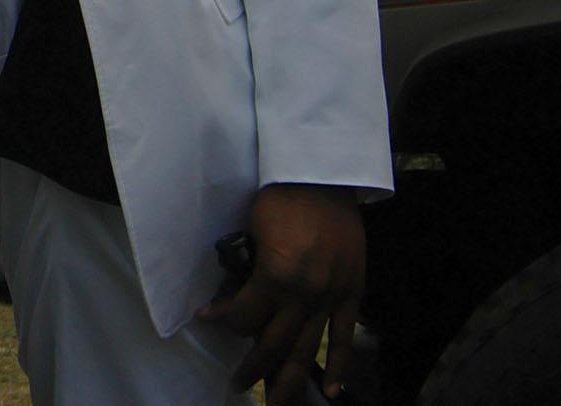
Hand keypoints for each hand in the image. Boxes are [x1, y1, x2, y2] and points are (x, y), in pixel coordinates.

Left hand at [197, 183, 365, 403]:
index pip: (244, 316)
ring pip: (307, 349)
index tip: (208, 319)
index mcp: (276, 276)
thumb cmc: (280, 196)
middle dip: (253, 368)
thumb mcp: (251, 231)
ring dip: (288, 378)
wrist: (323, 176)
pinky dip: (339, 364)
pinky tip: (330, 389)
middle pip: (274, 343)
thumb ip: (247, 268)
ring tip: (275, 400)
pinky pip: (345, 336)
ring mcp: (332, 296)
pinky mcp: (353, 292)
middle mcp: (305, 294)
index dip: (222, 320)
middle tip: (238, 384)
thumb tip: (236, 294)